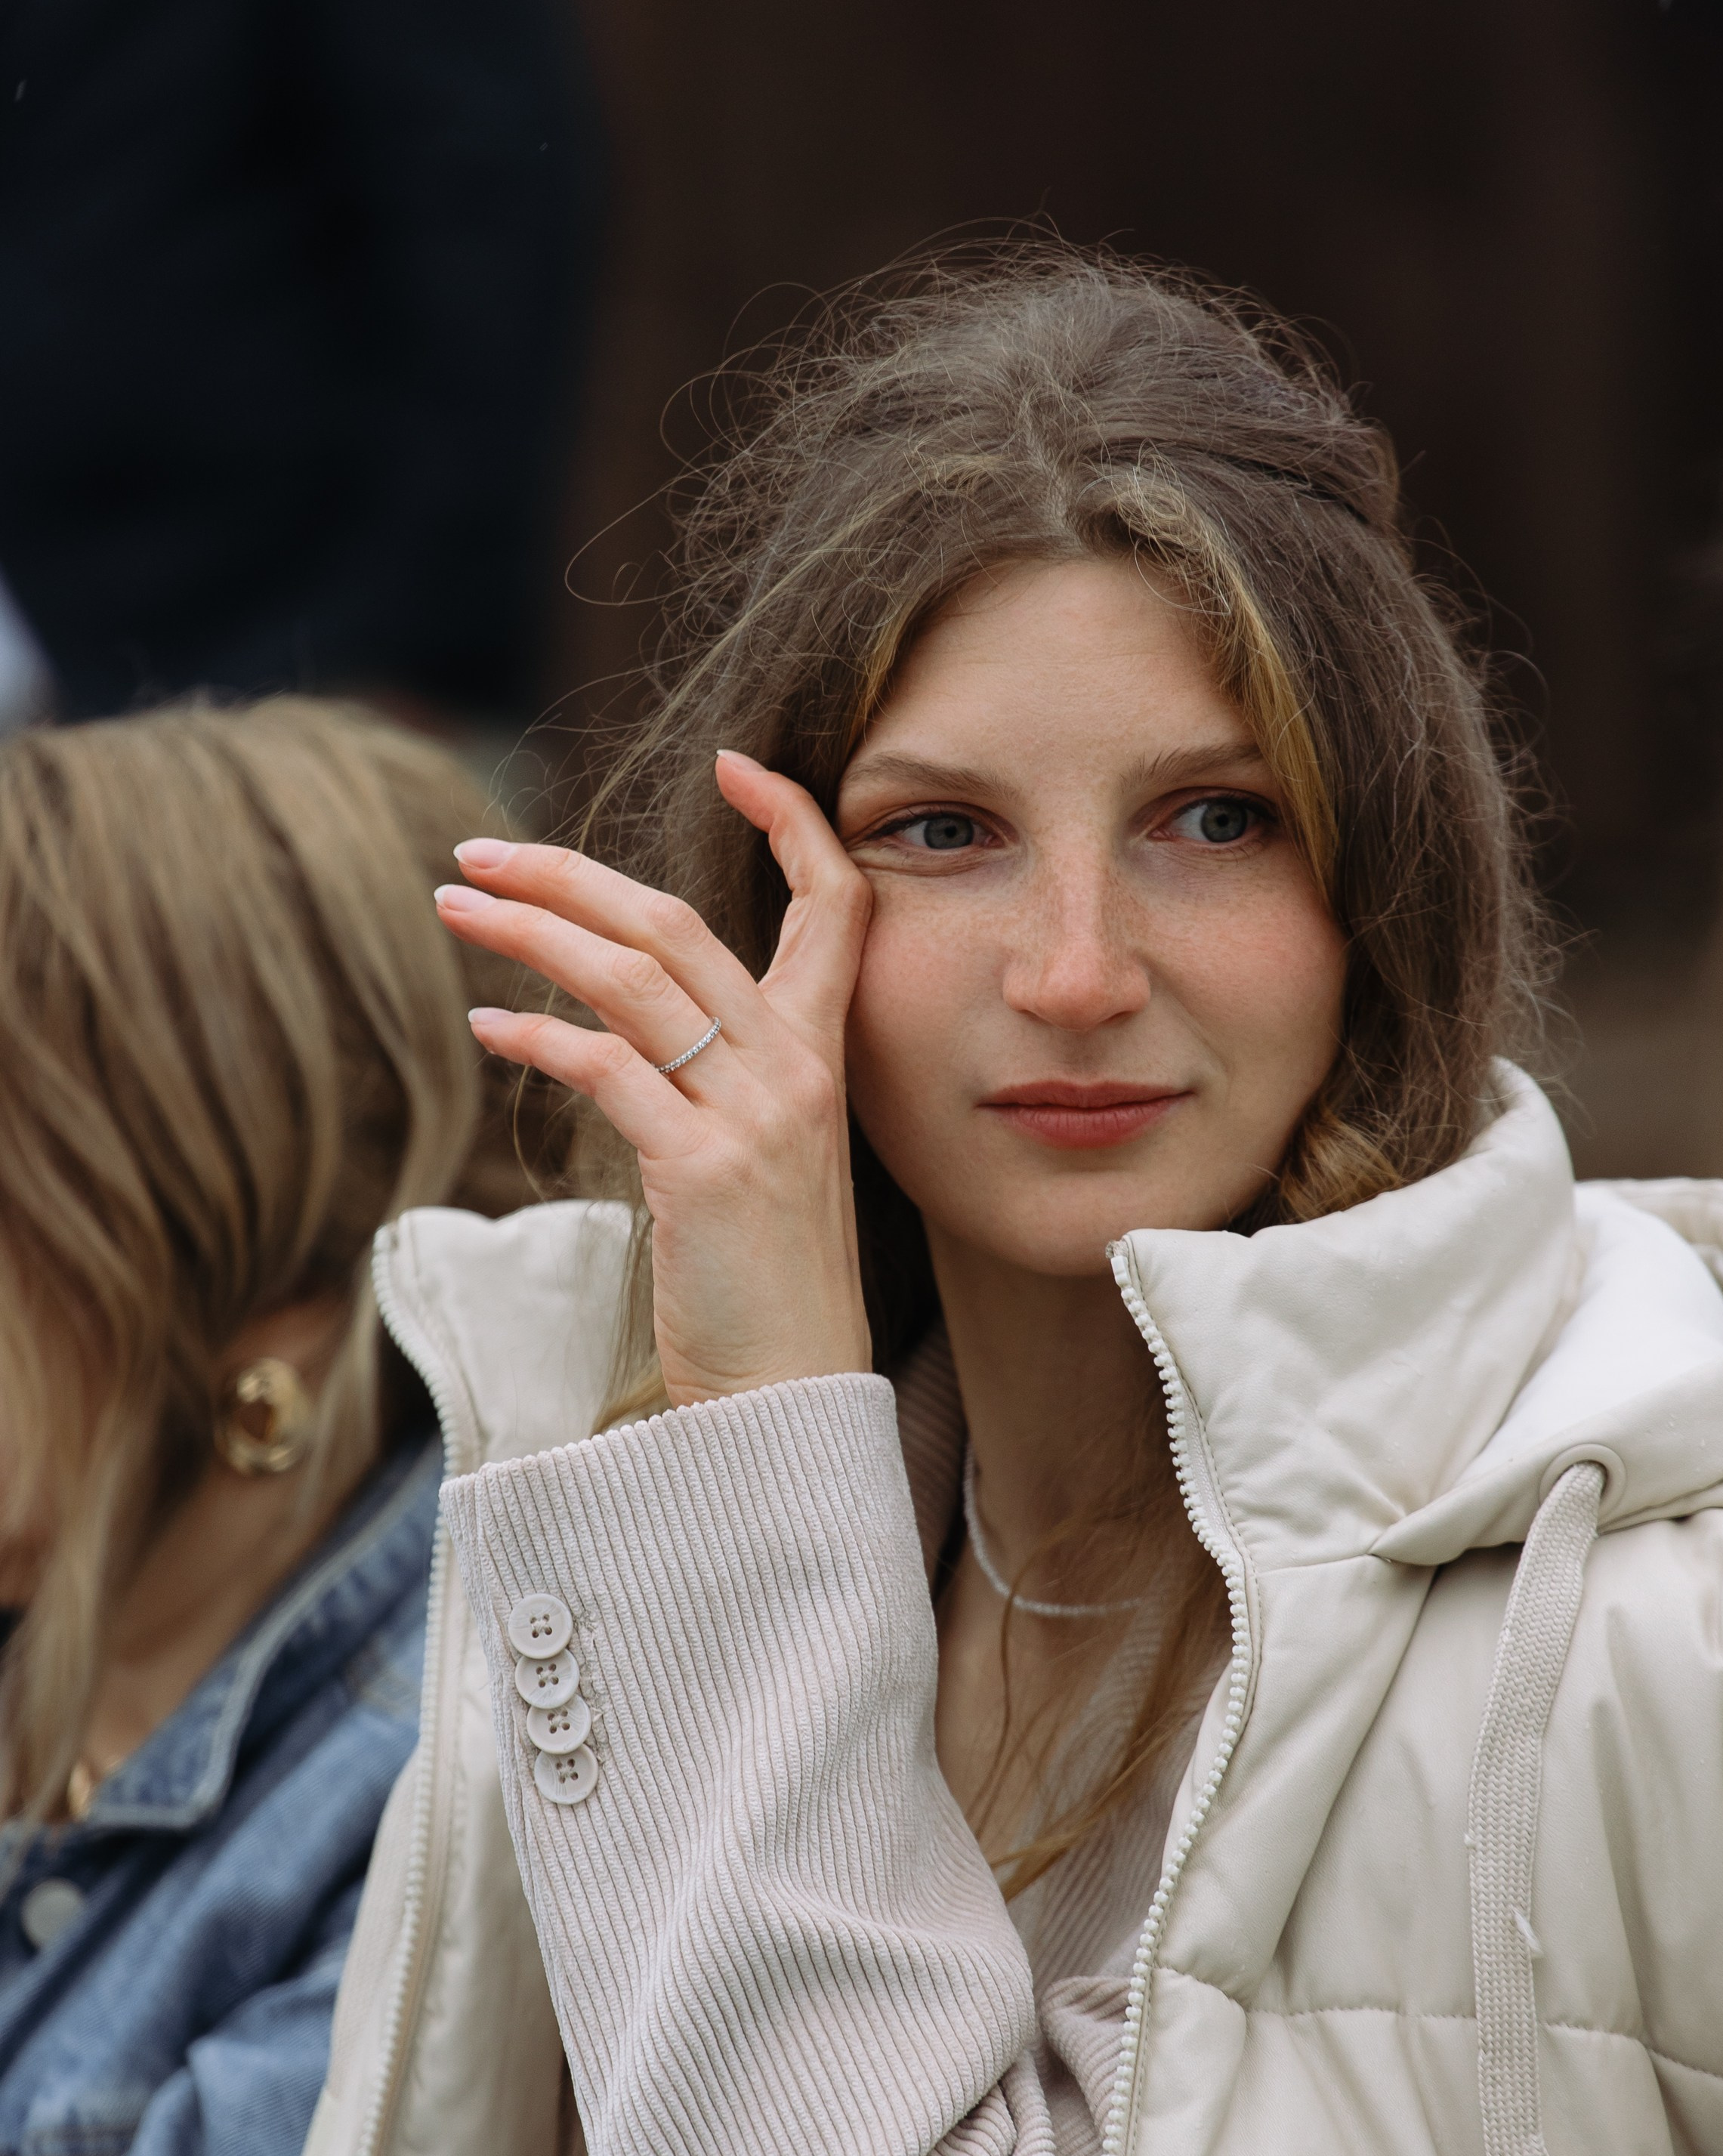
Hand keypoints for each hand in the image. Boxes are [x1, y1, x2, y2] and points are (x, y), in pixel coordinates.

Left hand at [433, 752, 874, 1408]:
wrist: (790, 1393)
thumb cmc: (766, 1280)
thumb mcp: (765, 1155)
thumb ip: (719, 1075)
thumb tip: (619, 1019)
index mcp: (823, 1056)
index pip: (835, 906)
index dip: (791, 822)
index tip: (736, 762)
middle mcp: (798, 1070)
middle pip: (679, 924)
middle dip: (569, 875)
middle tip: (478, 853)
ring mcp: (756, 1116)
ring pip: (632, 979)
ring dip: (530, 931)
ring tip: (453, 907)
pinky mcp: (703, 1169)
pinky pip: (605, 1068)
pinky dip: (536, 1036)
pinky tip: (487, 1027)